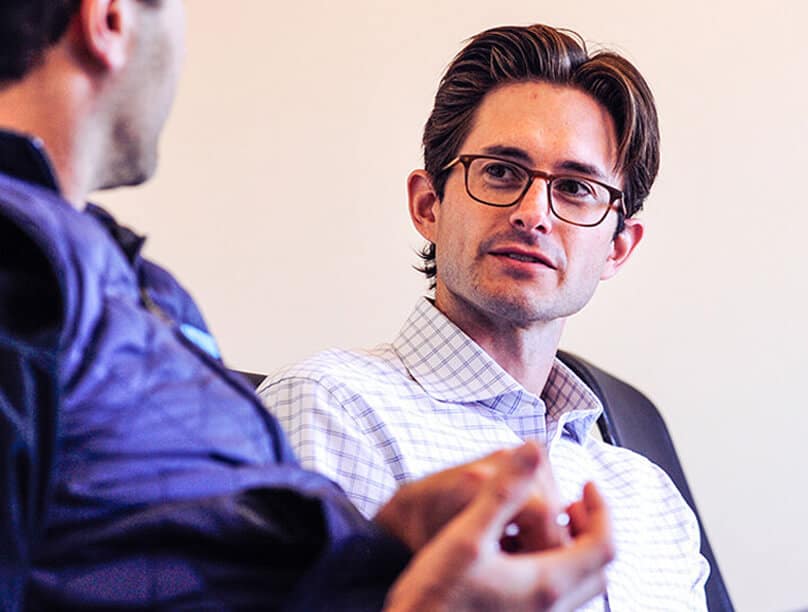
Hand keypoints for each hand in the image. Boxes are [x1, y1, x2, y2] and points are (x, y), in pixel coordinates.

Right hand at [383, 443, 613, 611]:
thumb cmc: (434, 593)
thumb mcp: (467, 534)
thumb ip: (502, 492)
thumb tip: (532, 449)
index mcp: (546, 582)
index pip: (602, 545)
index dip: (602, 510)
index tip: (587, 484)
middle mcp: (551, 607)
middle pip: (596, 568)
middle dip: (591, 529)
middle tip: (573, 503)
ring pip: (578, 583)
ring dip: (574, 549)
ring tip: (549, 523)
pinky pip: (557, 595)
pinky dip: (555, 566)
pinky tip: (522, 553)